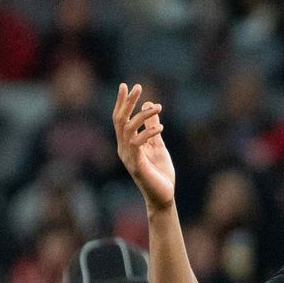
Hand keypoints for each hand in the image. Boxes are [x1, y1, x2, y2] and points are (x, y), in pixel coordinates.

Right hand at [113, 83, 175, 211]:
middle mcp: (124, 149)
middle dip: (127, 102)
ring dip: (142, 115)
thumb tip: (150, 107)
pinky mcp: (136, 165)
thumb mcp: (158, 145)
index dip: (122, 102)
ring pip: (128, 129)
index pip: (120, 119)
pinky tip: (161, 128)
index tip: (125, 85)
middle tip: (137, 86)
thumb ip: (152, 128)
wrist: (163, 196)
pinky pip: (137, 143)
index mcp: (127, 144)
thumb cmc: (160, 173)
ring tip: (158, 107)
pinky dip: (149, 133)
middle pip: (120, 120)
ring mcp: (128, 157)